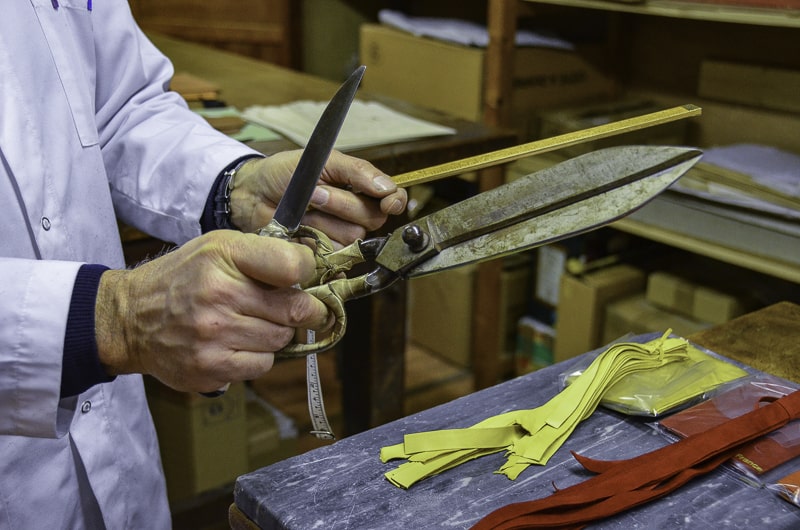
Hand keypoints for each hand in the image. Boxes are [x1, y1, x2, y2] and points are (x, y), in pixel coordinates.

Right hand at [94, 231, 329, 392]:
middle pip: (297, 309)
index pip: (293, 265)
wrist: (130, 319)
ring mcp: (214, 335)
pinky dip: (258, 356)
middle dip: (304, 310)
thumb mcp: (218, 247)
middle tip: (298, 308)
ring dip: (277, 333)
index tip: (305, 276)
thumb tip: (313, 266)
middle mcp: (218, 294)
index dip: (308, 271)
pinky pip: (262, 365)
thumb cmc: (183, 278)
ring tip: (252, 323)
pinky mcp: (210, 368)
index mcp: (224, 256)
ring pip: (282, 339)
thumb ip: (265, 253)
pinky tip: (238, 344)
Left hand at [230, 150, 407, 245]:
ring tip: (303, 210)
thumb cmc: (285, 173)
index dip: (394, 201)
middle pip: (371, 219)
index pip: (393, 198)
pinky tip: (301, 232)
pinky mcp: (323, 257)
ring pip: (351, 238)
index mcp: (361, 188)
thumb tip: (387, 187)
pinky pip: (334, 257)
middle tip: (317, 193)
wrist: (252, 194)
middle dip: (343, 205)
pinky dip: (316, 244)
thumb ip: (356, 171)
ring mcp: (339, 236)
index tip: (387, 201)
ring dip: (325, 222)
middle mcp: (355, 215)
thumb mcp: (322, 161)